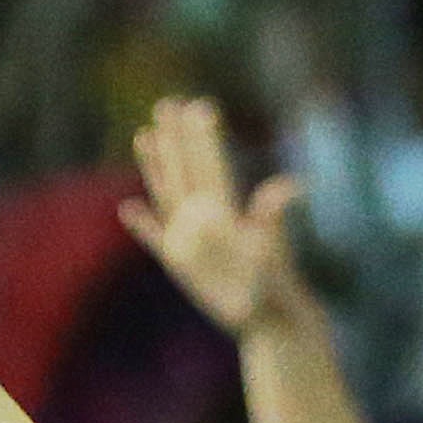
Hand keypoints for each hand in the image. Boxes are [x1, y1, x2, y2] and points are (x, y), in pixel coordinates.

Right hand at [120, 94, 310, 336]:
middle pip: (185, 169)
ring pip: (168, 193)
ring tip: (145, 135)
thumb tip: (293, 185)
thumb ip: (272, 216)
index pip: (210, 166)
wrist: (268, 319)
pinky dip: (143, 225)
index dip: (203, 138)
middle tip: (168, 103)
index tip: (199, 106)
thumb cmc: (275, 286)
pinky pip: (156, 239)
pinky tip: (128, 207)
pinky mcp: (180, 264)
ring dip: (156, 166)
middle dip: (176, 137)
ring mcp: (190, 238)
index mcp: (226, 211)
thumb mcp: (271, 248)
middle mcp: (206, 218)